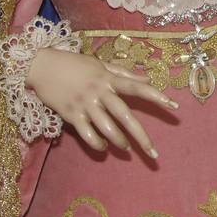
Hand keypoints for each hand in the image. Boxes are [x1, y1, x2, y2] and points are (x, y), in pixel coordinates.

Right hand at [25, 47, 177, 158]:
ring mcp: (85, 104)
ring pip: (107, 128)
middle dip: (141, 136)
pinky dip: (98, 144)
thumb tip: (148, 78)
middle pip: (125, 116)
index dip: (156, 96)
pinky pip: (87, 135)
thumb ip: (124, 73)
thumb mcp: (100, 65)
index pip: (138, 87)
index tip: (174, 106)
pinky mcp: (70, 115)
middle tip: (154, 152)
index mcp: (109, 78)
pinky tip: (103, 147)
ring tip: (126, 148)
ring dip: (119, 142)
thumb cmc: (74, 64)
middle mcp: (99, 92)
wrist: (42, 66)